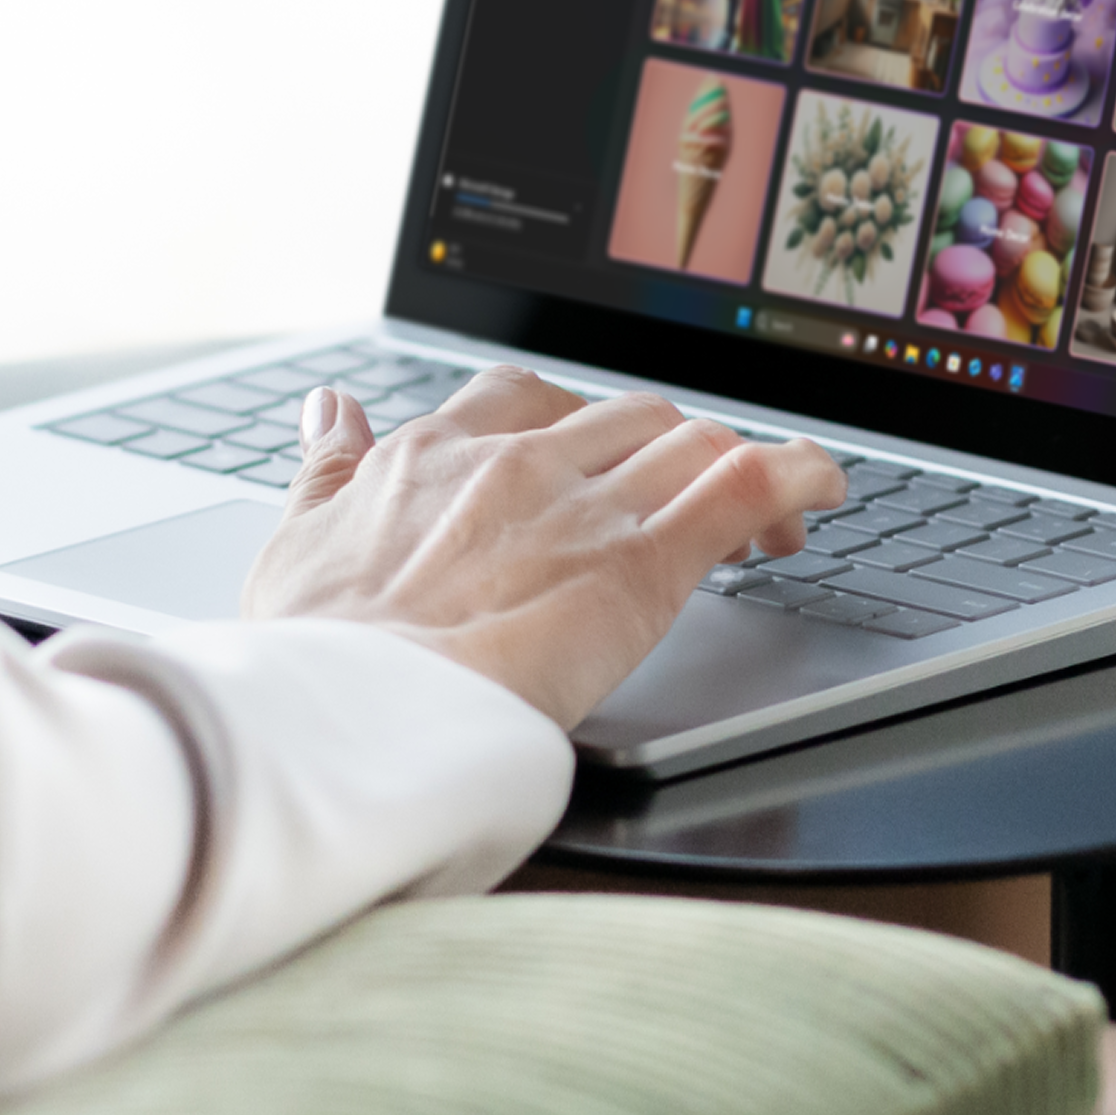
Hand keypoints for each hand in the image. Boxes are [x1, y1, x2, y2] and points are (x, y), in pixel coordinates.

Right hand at [240, 364, 844, 729]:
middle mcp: (519, 462)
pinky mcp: (643, 564)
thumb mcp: (293, 543)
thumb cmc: (313, 656)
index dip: (579, 426)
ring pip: (691, 440)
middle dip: (669, 449)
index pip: (528, 398)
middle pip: (627, 415)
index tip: (602, 459)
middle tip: (690, 501)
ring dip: (737, 465)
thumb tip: (329, 409)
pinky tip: (822, 489)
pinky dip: (797, 475)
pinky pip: (742, 486)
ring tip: (768, 514)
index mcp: (437, 453)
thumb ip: (324, 469)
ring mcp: (585, 507)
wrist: (347, 715)